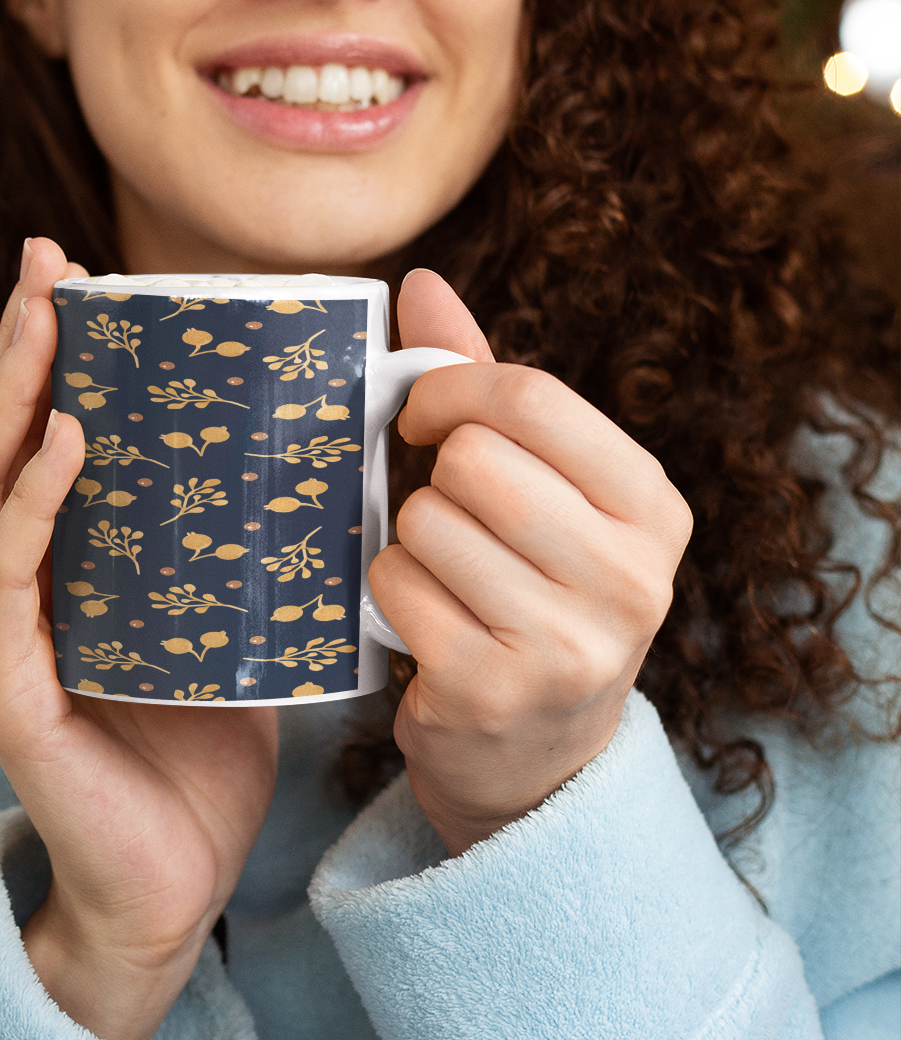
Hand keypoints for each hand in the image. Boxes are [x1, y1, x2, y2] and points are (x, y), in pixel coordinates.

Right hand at [0, 237, 276, 1039]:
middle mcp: (21, 592)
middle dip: (16, 346)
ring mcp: (6, 642)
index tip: (73, 272)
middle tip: (43, 261)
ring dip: (9, 400)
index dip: (45, 355)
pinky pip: (10, 580)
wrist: (180, 889)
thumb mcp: (228, 620)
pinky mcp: (12, 694)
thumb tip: (311, 450)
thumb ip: (238, 545)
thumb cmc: (203, 754)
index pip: (37, 440)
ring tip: (45, 325)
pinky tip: (61, 443)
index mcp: (64, 569)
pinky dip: (30, 503)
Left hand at [370, 271, 692, 856]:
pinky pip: (394, 584)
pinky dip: (387, 592)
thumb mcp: (535, 484)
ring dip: (409, 539)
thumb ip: (482, 381)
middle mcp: (630, 578)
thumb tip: (420, 279)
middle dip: (433, 478)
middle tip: (446, 515)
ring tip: (446, 576)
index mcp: (652, 507)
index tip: (423, 415)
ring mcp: (567, 643)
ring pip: (426, 521)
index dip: (453, 389)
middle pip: (474, 459)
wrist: (536, 760)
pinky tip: (426, 622)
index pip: (534, 397)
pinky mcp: (492, 690)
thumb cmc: (528, 586)